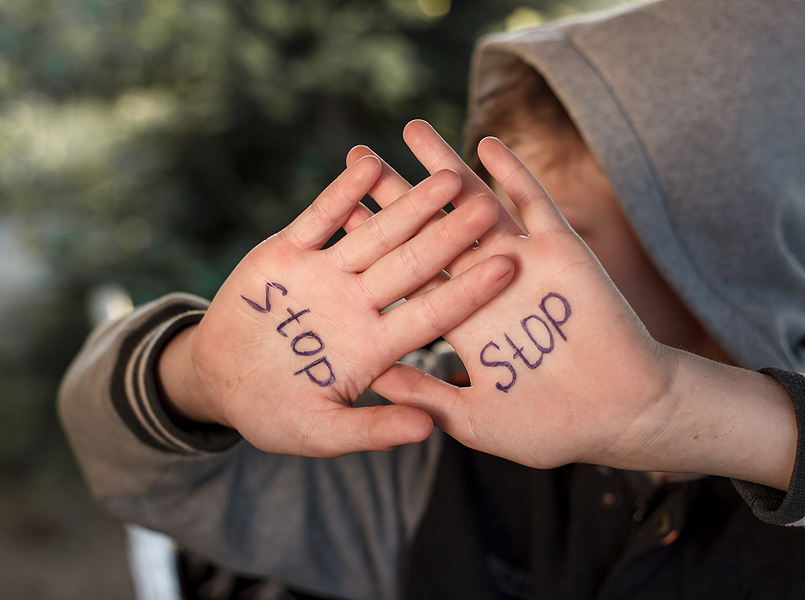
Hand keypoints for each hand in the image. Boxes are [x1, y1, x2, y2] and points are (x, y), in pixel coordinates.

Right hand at [159, 155, 513, 456]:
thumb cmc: (273, 415)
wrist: (219, 382)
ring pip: (374, 234)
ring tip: (446, 176)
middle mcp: (358, 304)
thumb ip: (371, 429)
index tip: (508, 267)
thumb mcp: (320, 432)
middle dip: (450, 235)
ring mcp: (325, 274)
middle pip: (413, 264)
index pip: (431, 314)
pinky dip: (343, 194)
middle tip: (489, 205)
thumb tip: (426, 431)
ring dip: (408, 205)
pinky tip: (371, 164)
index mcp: (374, 346)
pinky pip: (319, 218)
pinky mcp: (288, 253)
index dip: (468, 290)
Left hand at [348, 122, 683, 470]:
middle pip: (428, 229)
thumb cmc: (552, 430)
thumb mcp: (476, 419)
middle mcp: (483, 285)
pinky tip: (485, 144)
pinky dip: (513, 175)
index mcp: (458, 321)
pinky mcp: (563, 254)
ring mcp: (523, 265)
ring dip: (444, 168)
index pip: (406, 272)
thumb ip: (427, 395)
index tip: (337, 215)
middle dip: (394, 193)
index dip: (372, 243)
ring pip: (475, 205)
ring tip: (409, 129)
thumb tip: (372, 376)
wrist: (625, 416)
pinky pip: (535, 206)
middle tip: (358, 156)